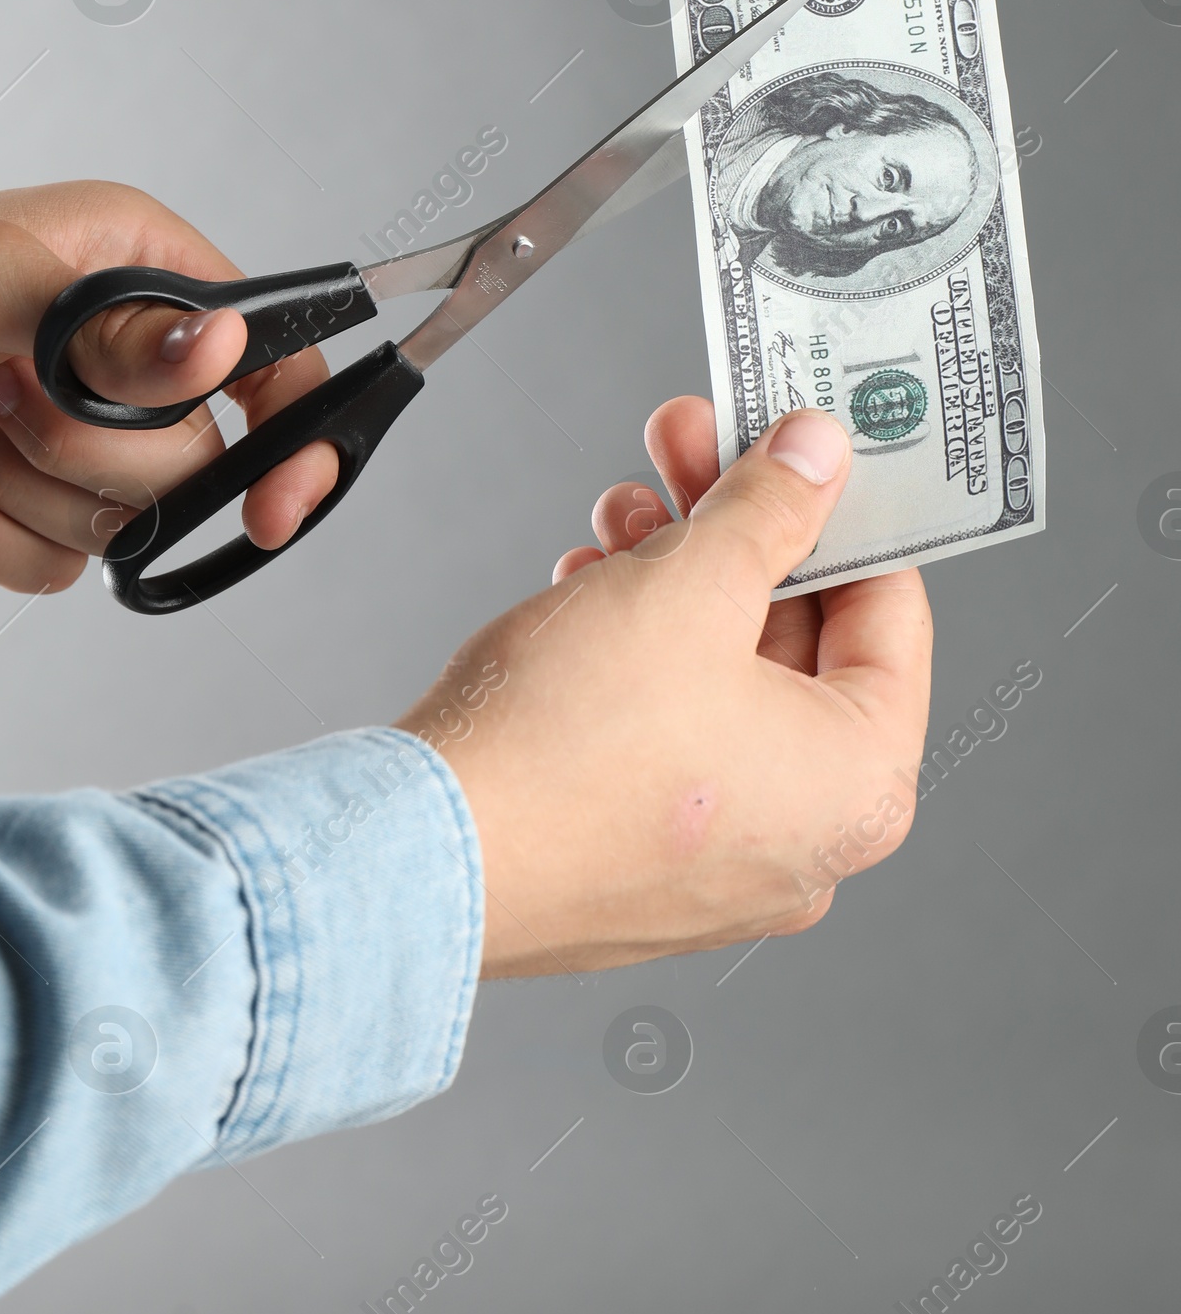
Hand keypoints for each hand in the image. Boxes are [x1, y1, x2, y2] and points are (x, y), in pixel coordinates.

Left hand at [0, 184, 339, 593]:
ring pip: (121, 526)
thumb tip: (221, 345)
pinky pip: (57, 567)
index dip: (290, 434)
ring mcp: (77, 433)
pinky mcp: (28, 500)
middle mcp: (124, 352)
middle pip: (192, 463)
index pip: (270, 356)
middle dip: (75, 450)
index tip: (274, 505)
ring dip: (14, 490)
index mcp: (139, 267)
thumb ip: (108, 328)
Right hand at [398, 397, 931, 975]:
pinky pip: (668, 734)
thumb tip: (817, 457)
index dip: (840, 510)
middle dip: (733, 530)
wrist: (424, 850)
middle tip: (692, 448)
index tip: (803, 451)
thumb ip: (770, 507)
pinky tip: (588, 590)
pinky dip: (639, 655)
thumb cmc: (565, 744)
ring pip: (722, 681)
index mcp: (858, 785)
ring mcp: (719, 864)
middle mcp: (805, 842)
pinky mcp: (641, 864)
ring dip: (675, 580)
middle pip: (795, 641)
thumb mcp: (689, 582)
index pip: (890, 613)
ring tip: (620, 513)